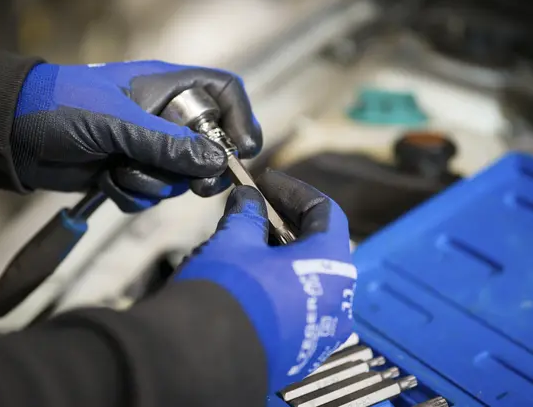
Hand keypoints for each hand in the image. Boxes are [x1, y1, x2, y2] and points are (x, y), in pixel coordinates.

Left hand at [12, 61, 261, 210]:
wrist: (15, 134)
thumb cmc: (63, 106)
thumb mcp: (118, 120)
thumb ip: (168, 142)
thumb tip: (216, 162)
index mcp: (169, 88)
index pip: (223, 93)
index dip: (241, 117)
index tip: (244, 149)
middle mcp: (165, 117)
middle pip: (209, 144)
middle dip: (199, 169)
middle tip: (197, 186)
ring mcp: (149, 146)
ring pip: (179, 176)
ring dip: (152, 182)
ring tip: (119, 170)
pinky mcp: (132, 171)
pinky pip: (152, 193)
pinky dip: (133, 193)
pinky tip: (107, 180)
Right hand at [175, 170, 356, 390]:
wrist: (203, 361)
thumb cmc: (227, 290)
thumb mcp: (235, 240)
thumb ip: (247, 213)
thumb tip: (249, 199)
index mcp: (331, 267)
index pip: (326, 212)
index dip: (294, 190)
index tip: (266, 180)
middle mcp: (338, 301)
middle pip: (320, 247)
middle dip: (287, 223)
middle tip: (257, 208)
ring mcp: (322, 332)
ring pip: (309, 280)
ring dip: (283, 256)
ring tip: (249, 242)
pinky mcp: (301, 353)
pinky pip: (299, 308)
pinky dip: (280, 286)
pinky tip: (251, 280)